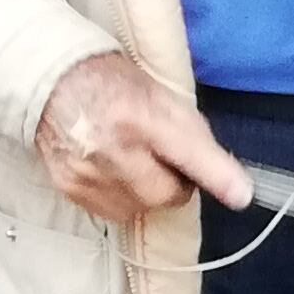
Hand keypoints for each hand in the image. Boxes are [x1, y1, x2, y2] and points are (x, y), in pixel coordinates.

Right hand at [35, 54, 250, 226]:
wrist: (52, 82)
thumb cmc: (117, 86)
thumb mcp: (164, 98)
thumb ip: (197, 139)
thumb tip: (231, 182)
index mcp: (140, 116)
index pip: (187, 152)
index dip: (216, 176)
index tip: (241, 195)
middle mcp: (110, 148)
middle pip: (166, 195)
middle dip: (175, 186)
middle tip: (165, 162)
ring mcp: (86, 172)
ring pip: (140, 209)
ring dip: (148, 194)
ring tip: (135, 163)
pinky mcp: (69, 187)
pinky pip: (113, 212)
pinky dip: (123, 199)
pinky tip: (114, 172)